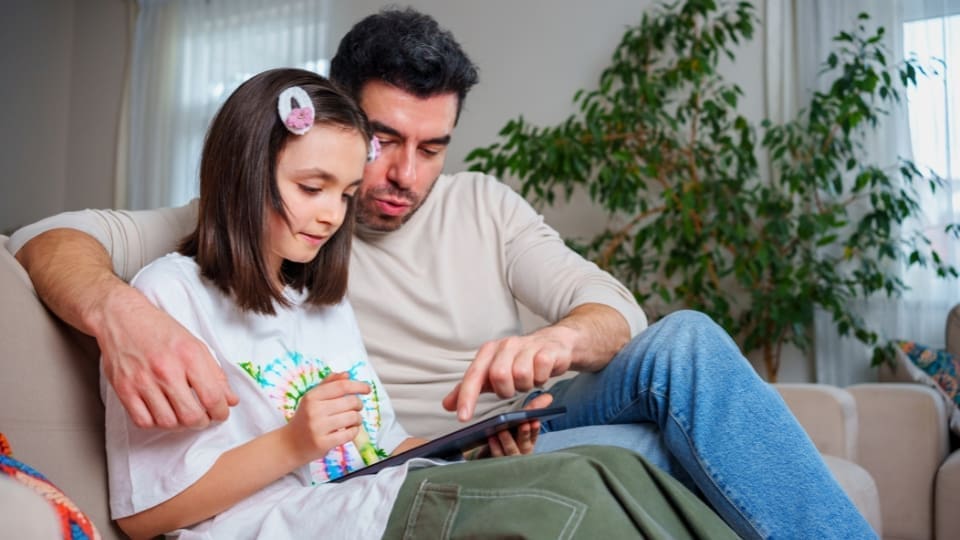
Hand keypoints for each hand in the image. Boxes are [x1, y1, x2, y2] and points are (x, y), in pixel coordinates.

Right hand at [99, 286, 237, 428]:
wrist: (122, 317)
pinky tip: (161, 413)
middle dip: (202, 422)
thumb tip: (230, 399)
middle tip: (203, 418)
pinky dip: (156, 423)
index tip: (221, 413)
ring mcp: (143, 381)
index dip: (220, 412)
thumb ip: (215, 373)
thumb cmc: (160, 330)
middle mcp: (166, 370)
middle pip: (191, 415)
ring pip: (168, 422)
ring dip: (180, 425)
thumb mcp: (195, 344)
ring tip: (183, 415)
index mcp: (189, 356)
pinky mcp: (124, 389)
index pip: (212, 397)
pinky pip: (143, 421)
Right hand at [285, 373, 371, 462]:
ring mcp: (318, 428)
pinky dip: (354, 431)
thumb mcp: (312, 398)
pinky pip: (350, 434)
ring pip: (352, 417)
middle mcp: (314, 410)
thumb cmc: (304, 419)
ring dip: (358, 419)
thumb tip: (346, 374)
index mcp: (312, 396)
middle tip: (357, 408)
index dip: (358, 386)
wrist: (289, 445)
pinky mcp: (323, 443)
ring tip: (353, 420)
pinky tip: (349, 430)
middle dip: (359, 404)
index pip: (341, 386)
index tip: (367, 389)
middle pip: (350, 402)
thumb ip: (329, 384)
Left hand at [442, 326, 576, 420]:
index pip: (474, 375)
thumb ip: (470, 389)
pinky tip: (541, 374)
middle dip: (506, 390)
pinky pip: (540, 373)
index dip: (467, 397)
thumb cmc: (521, 361)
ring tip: (529, 380)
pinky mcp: (546, 351)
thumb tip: (448, 405)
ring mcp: (527, 347)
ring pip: (521, 376)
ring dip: (525, 386)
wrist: (555, 345)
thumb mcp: (493, 373)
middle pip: (499, 376)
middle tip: (513, 388)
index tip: (463, 417)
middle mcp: (506, 346)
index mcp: (489, 351)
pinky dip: (541, 380)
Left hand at [481, 392, 553, 457]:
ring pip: (511, 451)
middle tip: (523, 425)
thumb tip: (548, 397)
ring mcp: (511, 460)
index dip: (535, 429)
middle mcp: (522, 453)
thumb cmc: (508, 436)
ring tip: (502, 430)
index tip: (535, 421)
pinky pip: (498, 457)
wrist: (490, 455)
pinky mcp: (498, 463)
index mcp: (529, 443)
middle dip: (524, 434)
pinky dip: (496, 447)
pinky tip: (492, 438)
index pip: (534, 435)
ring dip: (508, 440)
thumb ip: (533, 409)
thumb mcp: (519, 422)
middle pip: (524, 444)